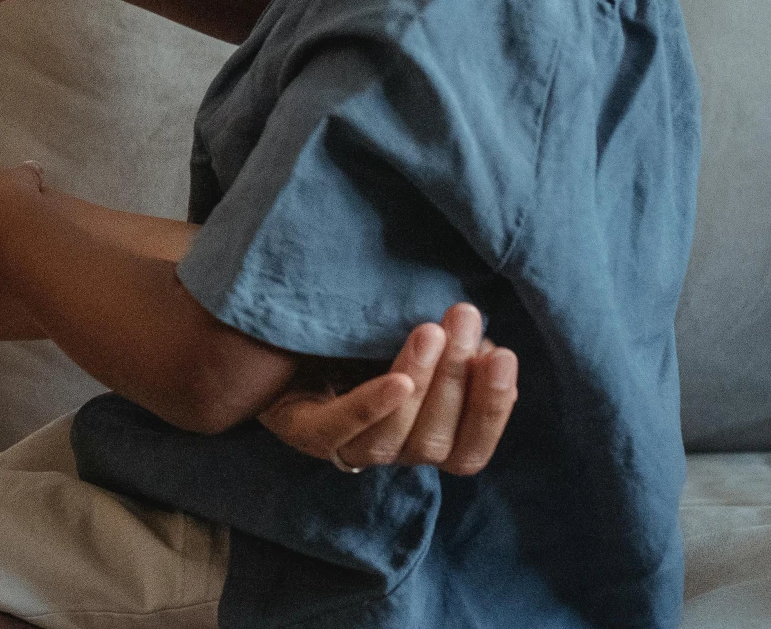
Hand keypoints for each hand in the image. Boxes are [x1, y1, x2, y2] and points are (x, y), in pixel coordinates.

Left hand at [258, 303, 517, 476]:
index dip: (491, 411)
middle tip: (465, 318)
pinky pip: (338, 430)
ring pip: (392, 440)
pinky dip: (370, 406)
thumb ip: (449, 349)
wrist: (267, 340)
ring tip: (430, 331)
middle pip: (433, 442)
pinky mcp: (301, 430)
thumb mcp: (407, 341)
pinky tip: (395, 380)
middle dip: (457, 380)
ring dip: (421, 383)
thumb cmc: (353, 340)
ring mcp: (343, 446)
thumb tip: (490, 348)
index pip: (467, 450)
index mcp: (419, 438)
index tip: (503, 355)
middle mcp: (386, 451)